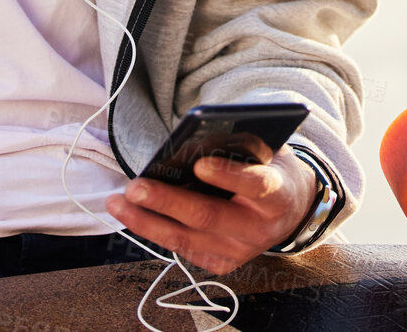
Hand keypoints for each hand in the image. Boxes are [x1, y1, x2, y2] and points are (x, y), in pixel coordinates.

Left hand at [105, 146, 316, 275]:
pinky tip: (133, 215)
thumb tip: (191, 142)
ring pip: (186, 239)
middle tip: (136, 187)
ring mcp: (240, 252)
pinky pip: (182, 248)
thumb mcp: (266, 151)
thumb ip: (238, 145)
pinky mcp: (222, 264)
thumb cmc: (270, 171)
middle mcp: (259, 230)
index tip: (200, 164)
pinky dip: (155, 230)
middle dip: (167, 202)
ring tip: (117, 203)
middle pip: (208, 217)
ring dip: (146, 221)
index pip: (255, 185)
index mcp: (277, 195)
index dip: (228, 175)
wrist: (289, 212)